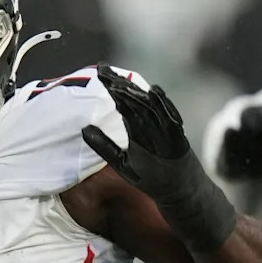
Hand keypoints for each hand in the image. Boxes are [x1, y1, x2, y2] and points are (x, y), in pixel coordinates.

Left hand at [81, 64, 190, 199]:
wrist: (177, 192)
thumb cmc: (150, 176)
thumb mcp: (121, 162)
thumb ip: (104, 146)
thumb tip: (84, 129)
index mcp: (136, 127)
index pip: (122, 102)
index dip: (112, 87)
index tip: (99, 72)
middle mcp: (150, 125)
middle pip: (134, 100)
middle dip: (119, 84)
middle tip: (103, 70)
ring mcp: (164, 130)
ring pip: (149, 107)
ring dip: (135, 93)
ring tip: (119, 82)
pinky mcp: (177, 138)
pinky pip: (169, 120)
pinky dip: (163, 106)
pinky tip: (154, 93)